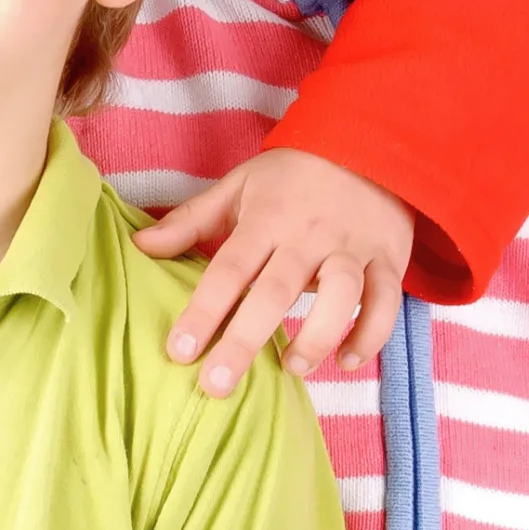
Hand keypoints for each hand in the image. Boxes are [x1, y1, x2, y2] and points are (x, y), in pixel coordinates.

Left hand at [131, 148, 411, 395]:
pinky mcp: (388, 260)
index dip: (204, 310)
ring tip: (290, 368)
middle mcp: (309, 236)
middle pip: (276, 291)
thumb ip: (190, 220)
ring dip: (317, 336)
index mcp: (267, 219)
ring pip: (342, 296)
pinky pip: (386, 302)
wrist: (367, 144)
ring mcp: (352, 248)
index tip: (179, 351)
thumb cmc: (292, 177)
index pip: (229, 268)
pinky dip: (371, 335)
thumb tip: (140, 246)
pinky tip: (345, 360)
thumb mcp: (238, 187)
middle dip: (245, 340)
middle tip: (217, 384)